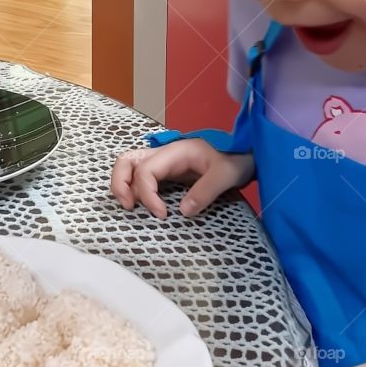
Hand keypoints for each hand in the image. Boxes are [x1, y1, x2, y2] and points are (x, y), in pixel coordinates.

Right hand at [111, 141, 253, 219]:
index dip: (147, 195)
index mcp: (176, 151)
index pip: (146, 171)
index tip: (162, 215)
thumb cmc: (237, 159)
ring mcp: (163, 161)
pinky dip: (133, 188)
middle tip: (129, 207)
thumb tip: (183, 212)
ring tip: (130, 207)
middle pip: (127, 160)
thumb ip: (206, 191)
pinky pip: (140, 175)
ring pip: (129, 166)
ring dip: (123, 185)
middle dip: (120, 183)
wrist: (245, 153)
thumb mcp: (227, 174)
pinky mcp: (167, 171)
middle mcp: (164, 153)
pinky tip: (141, 204)